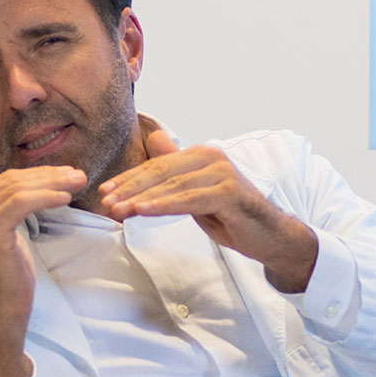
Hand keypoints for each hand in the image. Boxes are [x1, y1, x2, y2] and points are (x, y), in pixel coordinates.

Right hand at [0, 165, 87, 376]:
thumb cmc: (6, 276)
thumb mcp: (2, 233)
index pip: (6, 180)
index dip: (39, 174)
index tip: (66, 174)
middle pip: (12, 182)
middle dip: (49, 176)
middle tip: (78, 175)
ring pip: (18, 190)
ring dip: (53, 183)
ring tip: (77, 183)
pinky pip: (21, 203)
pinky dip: (46, 197)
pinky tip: (65, 199)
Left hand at [99, 129, 318, 292]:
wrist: (270, 237)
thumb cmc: (233, 216)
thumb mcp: (197, 193)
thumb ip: (176, 169)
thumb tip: (156, 139)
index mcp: (201, 155)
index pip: (157, 165)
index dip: (130, 178)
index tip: (105, 191)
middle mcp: (212, 157)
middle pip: (161, 172)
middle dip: (130, 188)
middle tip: (105, 202)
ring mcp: (222, 173)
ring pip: (172, 186)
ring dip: (141, 199)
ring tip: (118, 210)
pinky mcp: (229, 192)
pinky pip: (189, 199)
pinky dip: (164, 205)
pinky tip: (143, 210)